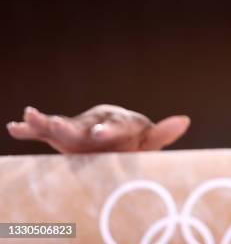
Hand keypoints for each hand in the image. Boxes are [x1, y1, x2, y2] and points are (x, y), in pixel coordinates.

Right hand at [6, 104, 190, 153]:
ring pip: (61, 125)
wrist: (113, 139)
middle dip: (69, 127)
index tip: (100, 134)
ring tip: (30, 116)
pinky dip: (30, 128)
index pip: (114, 127)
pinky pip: (44, 131)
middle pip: (82, 126)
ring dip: (46, 122)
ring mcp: (78, 129)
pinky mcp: (63, 136)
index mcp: (118, 124)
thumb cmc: (133, 143)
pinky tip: (14, 127)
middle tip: (56, 124)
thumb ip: (162, 133)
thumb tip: (185, 120)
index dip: (108, 131)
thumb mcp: (147, 141)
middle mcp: (95, 123)